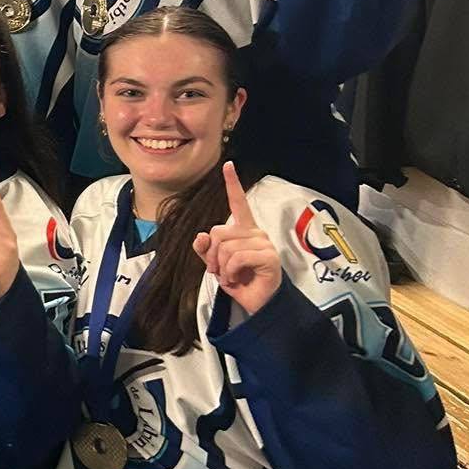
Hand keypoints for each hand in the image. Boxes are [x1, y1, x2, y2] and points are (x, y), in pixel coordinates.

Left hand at [192, 161, 282, 315]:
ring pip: (225, 247)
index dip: (232, 184)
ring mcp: (264, 243)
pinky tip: (240, 279)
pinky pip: (236, 258)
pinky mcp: (268, 257)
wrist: (257, 303)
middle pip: (218, 232)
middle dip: (212, 255)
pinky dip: (231, 272)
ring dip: (222, 267)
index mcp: (244, 229)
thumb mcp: (215, 263)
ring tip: (233, 276)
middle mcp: (256, 232)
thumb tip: (200, 235)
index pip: (237, 203)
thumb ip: (205, 248)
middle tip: (221, 270)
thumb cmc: (239, 280)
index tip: (228, 165)